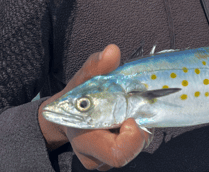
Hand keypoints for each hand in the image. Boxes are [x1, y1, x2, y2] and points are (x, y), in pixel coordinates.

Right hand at [38, 45, 152, 169]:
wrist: (69, 111)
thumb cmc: (76, 95)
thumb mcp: (84, 77)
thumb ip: (97, 66)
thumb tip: (112, 50)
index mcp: (86, 141)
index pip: (117, 154)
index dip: (131, 139)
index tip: (131, 118)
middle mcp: (96, 156)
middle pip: (129, 153)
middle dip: (138, 132)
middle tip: (135, 111)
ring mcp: (106, 159)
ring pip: (135, 149)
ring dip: (139, 129)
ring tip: (131, 110)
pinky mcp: (115, 156)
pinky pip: (135, 146)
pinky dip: (138, 130)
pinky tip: (131, 115)